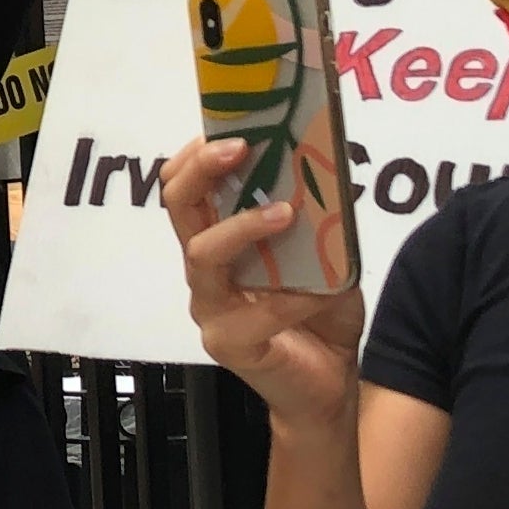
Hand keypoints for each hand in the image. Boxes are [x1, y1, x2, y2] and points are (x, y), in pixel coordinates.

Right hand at [160, 141, 364, 415]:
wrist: (330, 383)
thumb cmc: (321, 312)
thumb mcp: (327, 252)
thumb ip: (320, 217)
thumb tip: (328, 165)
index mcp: (220, 239)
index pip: (185, 186)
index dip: (196, 153)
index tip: (230, 126)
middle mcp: (206, 269)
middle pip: (178, 207)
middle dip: (202, 170)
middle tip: (238, 148)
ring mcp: (210, 307)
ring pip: (202, 254)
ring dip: (242, 227)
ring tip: (284, 213)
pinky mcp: (228, 344)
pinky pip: (253, 313)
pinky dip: (291, 298)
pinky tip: (320, 293)